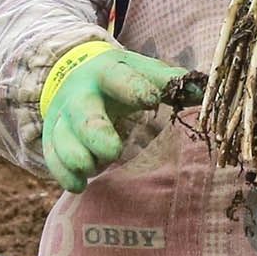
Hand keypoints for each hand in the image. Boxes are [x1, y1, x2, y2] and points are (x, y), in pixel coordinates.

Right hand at [40, 43, 183, 192]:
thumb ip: (170, 81)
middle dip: (96, 134)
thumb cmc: (120, 78)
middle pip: (83, 115)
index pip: (119, 79)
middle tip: (113, 151)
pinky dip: (65, 174)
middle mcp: (80, 95)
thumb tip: (204, 90)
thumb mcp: (142, 70)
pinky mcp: (52, 137)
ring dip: (79, 158)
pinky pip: (52, 159)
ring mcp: (62, 117)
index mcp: (106, 73)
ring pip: (62, 140)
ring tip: (95, 166)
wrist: (71, 72)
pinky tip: (80, 185)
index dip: (135, 89)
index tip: (152, 99)